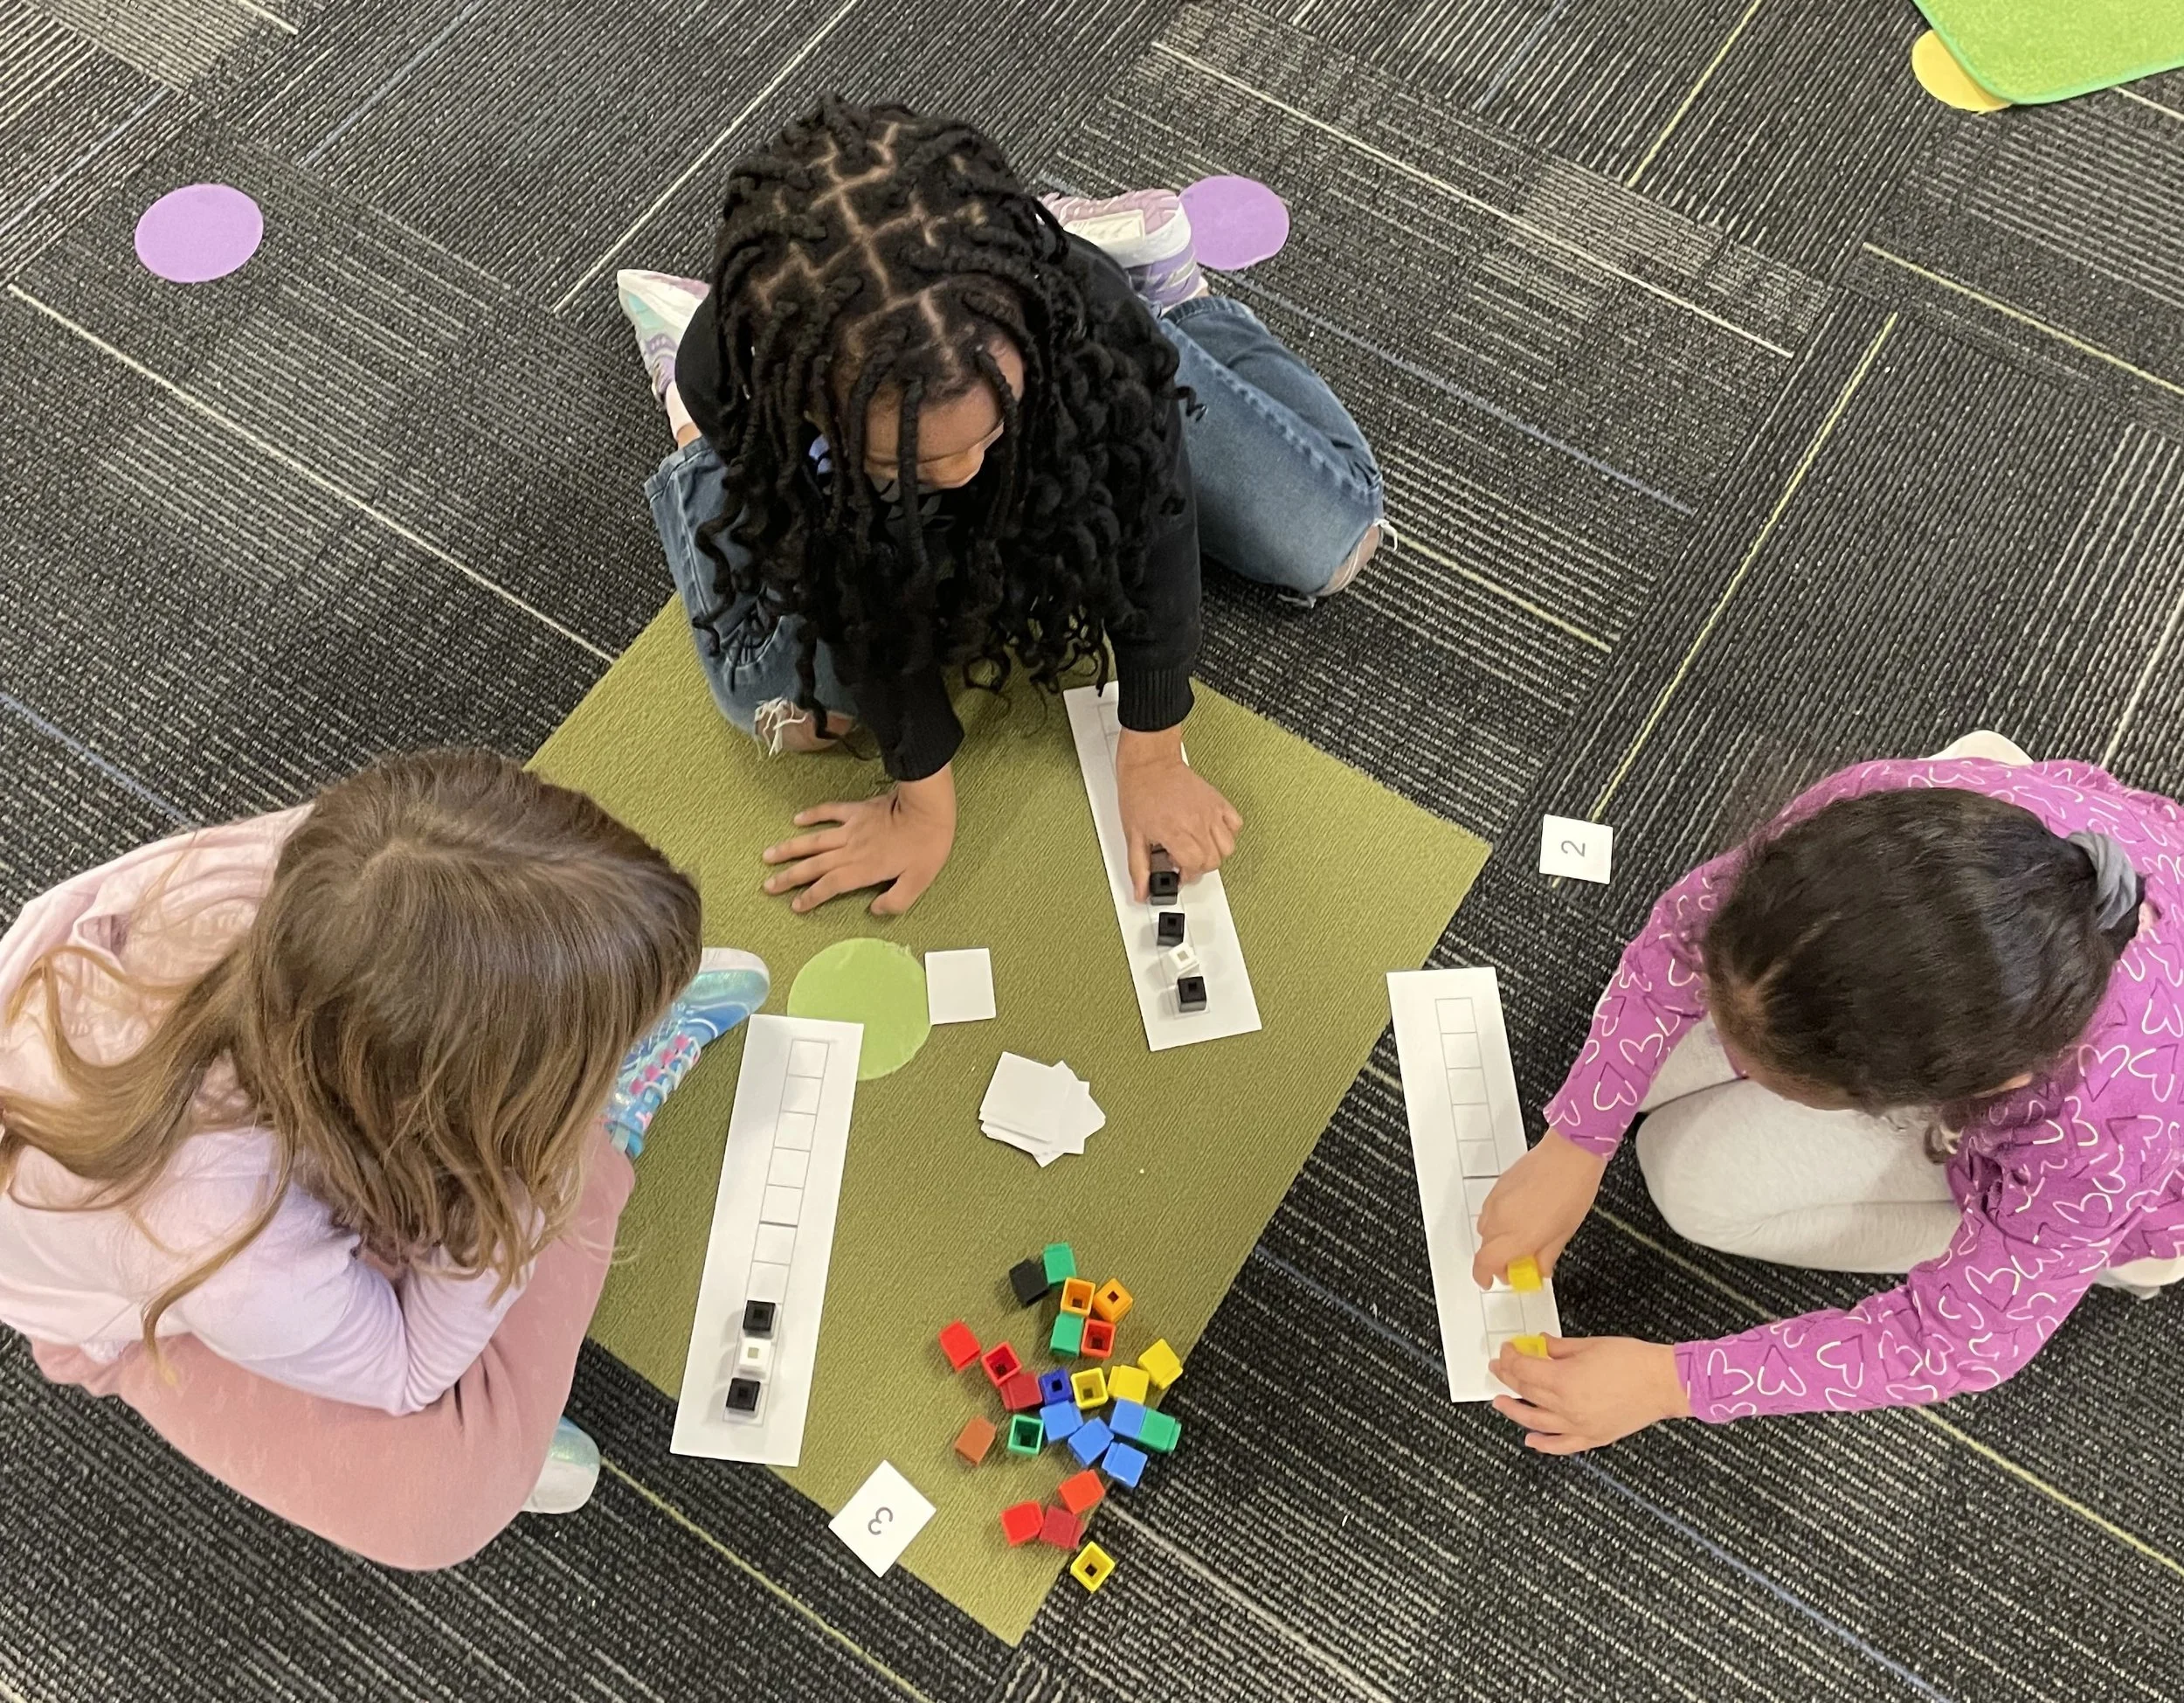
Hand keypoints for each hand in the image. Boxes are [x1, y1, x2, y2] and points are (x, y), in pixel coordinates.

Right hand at [762, 767, 955, 915]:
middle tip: (768, 885)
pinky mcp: (857, 811)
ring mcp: (851, 829)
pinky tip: (797, 819)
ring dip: (790, 849)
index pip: (829, 886)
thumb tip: (874, 910)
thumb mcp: (918, 882)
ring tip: (768, 855)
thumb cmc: (926, 845)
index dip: (810, 897)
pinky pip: (830, 812)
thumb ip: (895, 900)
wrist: (927, 807)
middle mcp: (850, 851)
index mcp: (863, 869)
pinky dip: (812, 815)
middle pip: (813, 866)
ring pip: (813, 841)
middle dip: (789, 877)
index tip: (795, 905)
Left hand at [1115, 724, 1241, 899]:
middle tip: (1184, 860)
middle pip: (1213, 860)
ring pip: (1228, 847)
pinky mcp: (1217, 801)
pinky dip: (1228, 833)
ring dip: (1214, 853)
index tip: (1177, 872)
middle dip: (1199, 867)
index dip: (1186, 875)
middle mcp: (1197, 822)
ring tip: (1198, 848)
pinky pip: (1236, 824)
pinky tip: (1211, 833)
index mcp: (1175, 831)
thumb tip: (1142, 891)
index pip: (1195, 866)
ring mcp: (1210, 811)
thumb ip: (1139, 867)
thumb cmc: (1140, 793)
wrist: (1149, 764)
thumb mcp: (1133, 835)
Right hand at [1470, 1128, 1606, 1288]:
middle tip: (1519, 1262)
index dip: (1485, 1277)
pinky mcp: (1497, 1187)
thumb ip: (1547, 1256)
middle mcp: (1501, 1220)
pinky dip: (1498, 1221)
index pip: (1486, 1263)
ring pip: (1485, 1230)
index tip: (1492, 1282)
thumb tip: (1540, 1267)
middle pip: (1485, 1249)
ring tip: (1521, 1239)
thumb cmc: (1572, 1190)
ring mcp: (1496, 1201)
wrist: (1569, 1154)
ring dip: (1497, 1240)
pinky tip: (1520, 1218)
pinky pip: (1489, 1212)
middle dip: (1498, 1260)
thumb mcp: (1564, 1234)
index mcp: (1518, 1236)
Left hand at [1490, 1336, 1689, 1452]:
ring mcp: (1578, 1426)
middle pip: (1527, 1392)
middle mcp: (1566, 1407)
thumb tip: (1540, 1344)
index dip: (1511, 1358)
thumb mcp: (1589, 1345)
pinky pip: (1562, 1445)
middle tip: (1498, 1369)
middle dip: (1508, 1378)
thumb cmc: (1632, 1360)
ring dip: (1514, 1411)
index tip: (1507, 1350)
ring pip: (1536, 1421)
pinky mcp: (1593, 1437)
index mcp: (1564, 1380)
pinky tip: (1531, 1440)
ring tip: (1500, 1402)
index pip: (1524, 1370)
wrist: (1664, 1383)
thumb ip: (1559, 1347)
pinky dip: (1544, 1444)